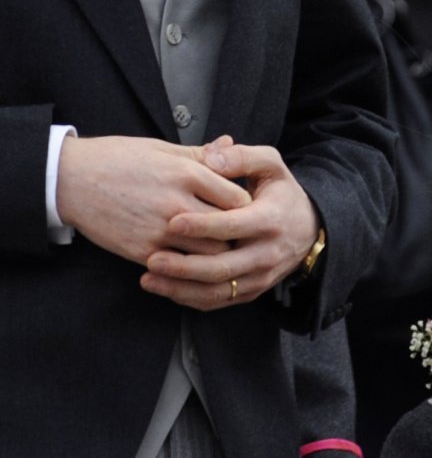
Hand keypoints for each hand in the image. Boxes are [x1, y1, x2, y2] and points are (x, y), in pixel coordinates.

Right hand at [56, 134, 250, 265]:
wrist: (70, 180)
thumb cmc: (113, 159)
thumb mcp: (158, 148)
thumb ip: (198, 153)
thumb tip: (229, 144)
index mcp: (186, 172)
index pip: (238, 198)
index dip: (244, 206)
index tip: (238, 209)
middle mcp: (178, 203)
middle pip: (230, 229)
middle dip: (235, 233)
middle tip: (232, 233)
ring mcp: (161, 230)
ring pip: (210, 254)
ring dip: (214, 253)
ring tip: (210, 247)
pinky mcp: (144, 251)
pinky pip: (180, 267)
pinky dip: (187, 266)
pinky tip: (185, 259)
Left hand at [141, 141, 318, 309]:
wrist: (308, 229)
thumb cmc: (279, 192)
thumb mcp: (270, 165)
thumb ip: (241, 156)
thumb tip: (211, 157)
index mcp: (269, 219)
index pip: (233, 226)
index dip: (203, 226)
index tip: (172, 222)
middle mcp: (265, 254)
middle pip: (222, 267)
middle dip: (185, 266)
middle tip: (152, 259)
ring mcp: (258, 277)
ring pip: (217, 290)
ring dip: (181, 288)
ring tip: (149, 279)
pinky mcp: (250, 291)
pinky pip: (218, 300)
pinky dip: (190, 298)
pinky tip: (164, 288)